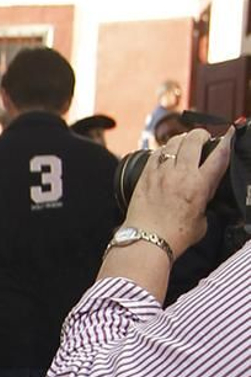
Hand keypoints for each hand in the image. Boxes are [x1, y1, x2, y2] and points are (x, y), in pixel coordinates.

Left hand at [126, 128, 232, 253]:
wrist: (146, 241)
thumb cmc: (175, 236)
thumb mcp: (202, 221)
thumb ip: (205, 204)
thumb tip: (205, 197)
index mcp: (199, 185)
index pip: (218, 156)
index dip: (226, 141)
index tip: (229, 135)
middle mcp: (180, 174)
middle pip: (194, 139)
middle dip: (201, 134)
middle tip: (203, 138)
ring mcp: (161, 172)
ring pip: (174, 142)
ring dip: (182, 139)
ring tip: (185, 143)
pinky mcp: (146, 175)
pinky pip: (156, 152)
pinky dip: (164, 149)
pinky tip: (166, 154)